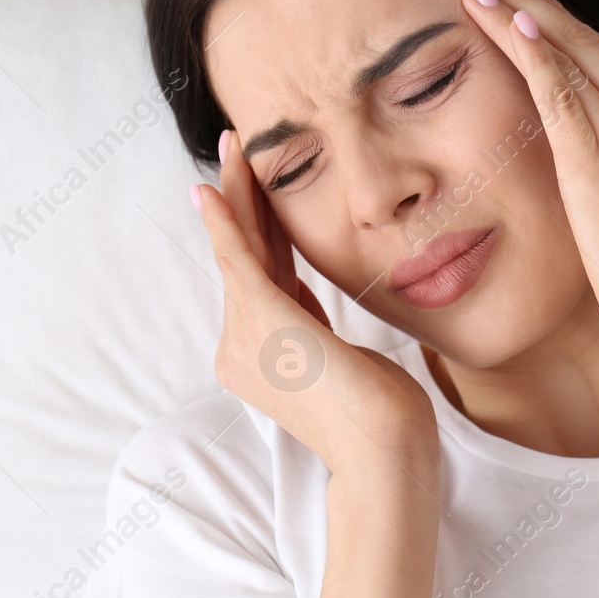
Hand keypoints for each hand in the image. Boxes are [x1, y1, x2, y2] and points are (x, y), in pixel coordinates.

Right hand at [191, 128, 439, 471]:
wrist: (386, 453)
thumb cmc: (380, 416)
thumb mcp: (338, 357)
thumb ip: (310, 325)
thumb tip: (300, 295)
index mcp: (260, 354)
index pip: (260, 274)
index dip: (257, 224)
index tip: (254, 185)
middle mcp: (242, 347)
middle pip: (245, 255)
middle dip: (240, 196)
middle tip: (235, 144)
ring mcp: (248, 341)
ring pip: (243, 249)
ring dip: (237, 193)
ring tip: (236, 147)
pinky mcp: (267, 327)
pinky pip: (240, 264)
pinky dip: (225, 225)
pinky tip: (212, 192)